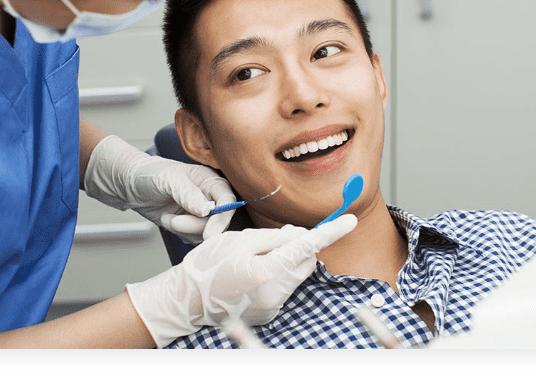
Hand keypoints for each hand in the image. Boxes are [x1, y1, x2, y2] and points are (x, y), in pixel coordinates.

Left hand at [84, 135, 236, 242]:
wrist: (130, 186)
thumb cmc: (149, 174)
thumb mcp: (168, 179)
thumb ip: (189, 193)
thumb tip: (207, 211)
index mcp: (210, 180)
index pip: (227, 200)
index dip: (222, 218)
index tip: (209, 233)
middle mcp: (209, 196)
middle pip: (219, 221)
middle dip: (195, 226)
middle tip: (174, 222)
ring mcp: (201, 212)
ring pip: (206, 232)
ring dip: (184, 230)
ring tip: (167, 217)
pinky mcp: (191, 225)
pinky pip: (194, 238)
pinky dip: (181, 235)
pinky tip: (168, 222)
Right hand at [126, 214, 357, 347]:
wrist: (187, 300)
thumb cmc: (208, 267)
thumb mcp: (239, 240)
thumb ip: (274, 237)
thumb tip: (300, 235)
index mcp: (268, 272)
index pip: (308, 246)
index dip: (330, 232)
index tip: (349, 221)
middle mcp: (275, 294)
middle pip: (305, 261)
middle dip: (296, 246)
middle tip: (270, 240)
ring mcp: (272, 307)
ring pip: (295, 275)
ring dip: (285, 262)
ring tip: (253, 260)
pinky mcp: (269, 314)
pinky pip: (284, 288)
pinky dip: (276, 277)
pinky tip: (251, 276)